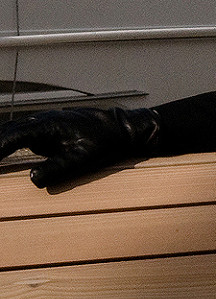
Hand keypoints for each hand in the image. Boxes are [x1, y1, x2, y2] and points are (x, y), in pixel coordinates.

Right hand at [0, 108, 160, 188]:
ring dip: (1, 141)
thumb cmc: (102, 142)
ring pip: (13, 129)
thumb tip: (32, 179)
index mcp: (47, 125)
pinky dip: (9, 139)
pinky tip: (4, 149)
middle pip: (8, 130)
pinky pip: (22, 131)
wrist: (120, 127)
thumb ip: (56, 169)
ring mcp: (44, 121)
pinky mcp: (48, 126)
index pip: (12, 136)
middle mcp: (42, 119)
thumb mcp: (81, 160)